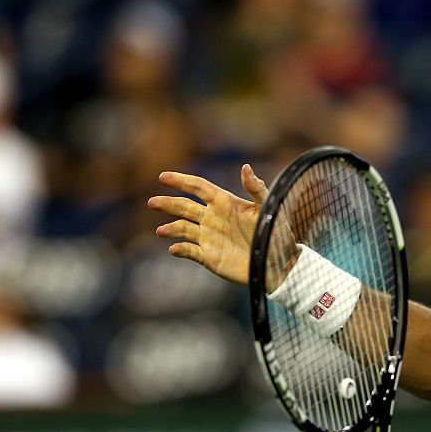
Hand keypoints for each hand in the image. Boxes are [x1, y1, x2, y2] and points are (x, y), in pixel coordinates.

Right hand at [149, 165, 270, 285]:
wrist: (278, 264)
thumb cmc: (276, 234)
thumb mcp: (268, 209)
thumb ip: (256, 189)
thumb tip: (245, 167)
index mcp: (225, 203)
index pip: (198, 187)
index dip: (181, 180)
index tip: (163, 177)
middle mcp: (213, 218)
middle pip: (184, 206)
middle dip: (167, 203)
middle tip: (152, 202)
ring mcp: (209, 238)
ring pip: (182, 228)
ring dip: (170, 228)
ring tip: (161, 231)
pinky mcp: (209, 257)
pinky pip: (189, 251)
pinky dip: (180, 249)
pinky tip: (175, 248)